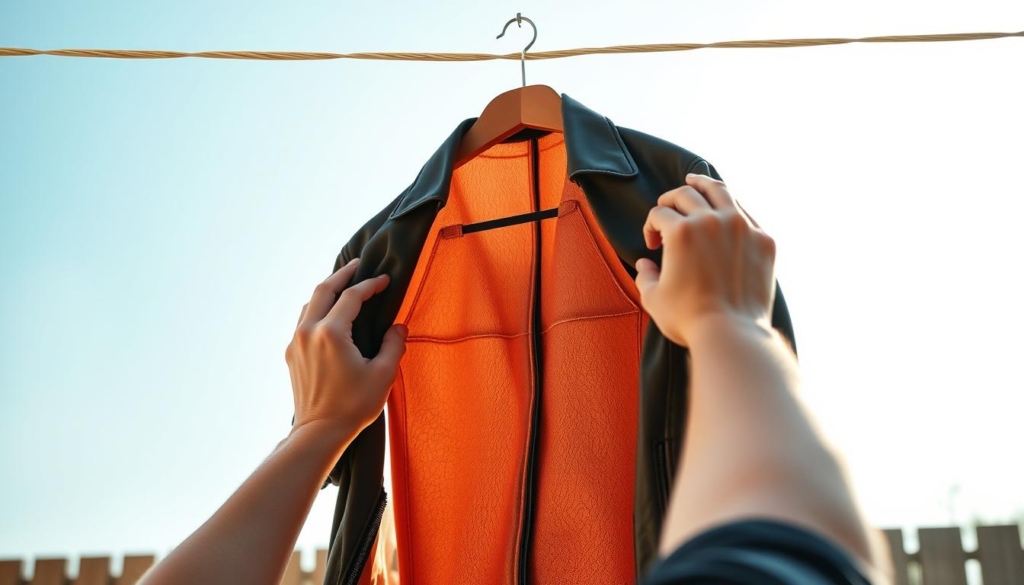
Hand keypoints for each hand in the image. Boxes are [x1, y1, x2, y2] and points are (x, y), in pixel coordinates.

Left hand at [285, 258, 406, 438]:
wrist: (319, 433)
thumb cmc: (353, 406)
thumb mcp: (383, 375)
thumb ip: (393, 345)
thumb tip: (398, 327)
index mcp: (332, 333)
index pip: (352, 296)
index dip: (371, 285)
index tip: (385, 280)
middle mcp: (309, 332)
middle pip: (323, 290)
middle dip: (342, 274)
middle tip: (357, 265)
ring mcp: (296, 342)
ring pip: (310, 304)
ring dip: (327, 290)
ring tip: (343, 286)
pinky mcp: (291, 355)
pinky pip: (303, 321)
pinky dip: (317, 309)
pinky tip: (329, 315)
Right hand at [635, 173, 776, 346]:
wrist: (732, 334)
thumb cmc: (688, 319)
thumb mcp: (652, 298)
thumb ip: (644, 275)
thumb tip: (645, 263)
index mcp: (681, 231)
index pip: (659, 214)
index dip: (650, 227)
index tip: (652, 244)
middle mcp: (712, 220)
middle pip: (686, 194)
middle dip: (670, 200)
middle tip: (666, 209)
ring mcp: (742, 227)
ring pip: (719, 190)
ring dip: (702, 183)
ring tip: (695, 181)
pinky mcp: (764, 240)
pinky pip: (745, 212)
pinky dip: (731, 208)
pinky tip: (725, 212)